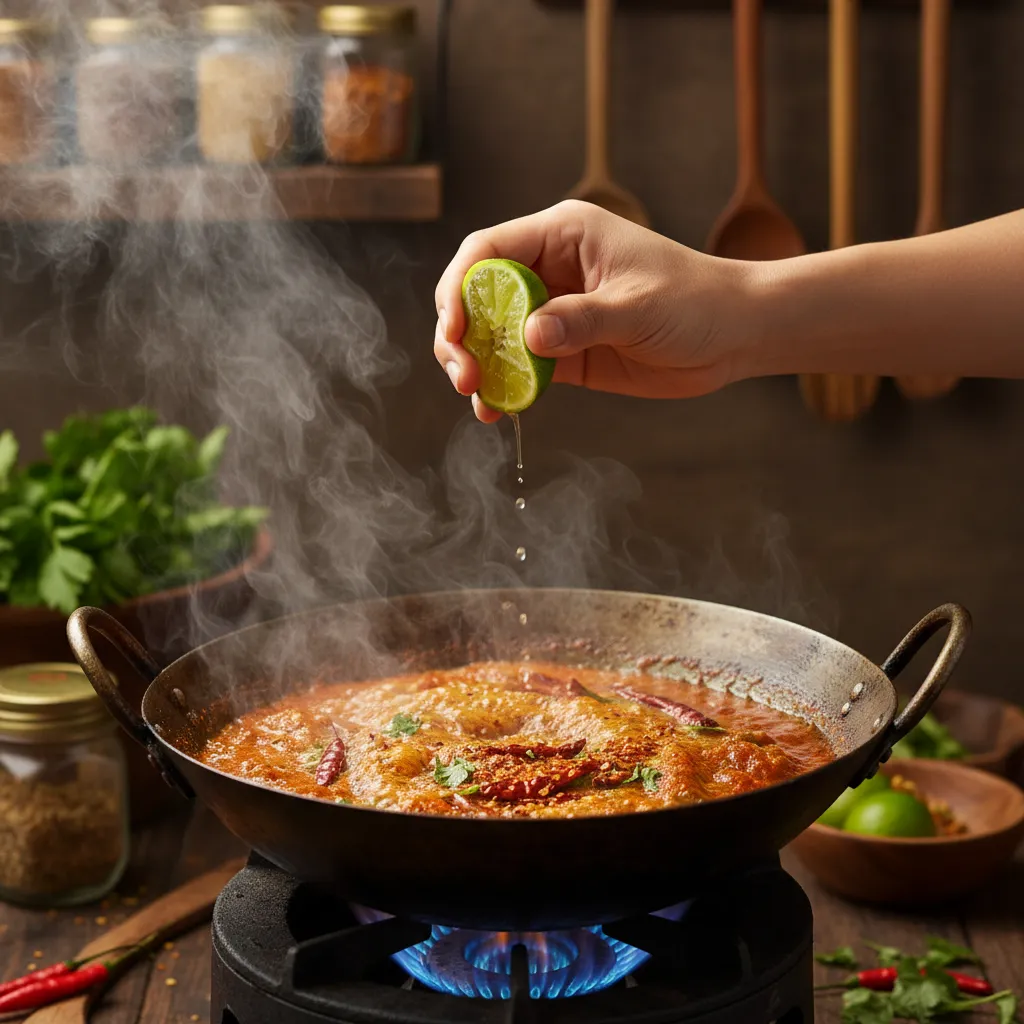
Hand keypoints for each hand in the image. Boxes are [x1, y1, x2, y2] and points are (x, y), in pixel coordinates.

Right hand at [434, 200, 754, 421]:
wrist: (734, 335)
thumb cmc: (696, 302)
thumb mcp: (639, 307)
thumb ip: (582, 320)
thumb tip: (527, 337)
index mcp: (562, 236)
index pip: (488, 252)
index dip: (460, 288)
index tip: (453, 329)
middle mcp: (549, 270)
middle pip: (477, 295)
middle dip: (459, 334)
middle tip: (464, 375)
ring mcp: (553, 312)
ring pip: (491, 334)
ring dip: (475, 364)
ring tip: (477, 397)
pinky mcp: (563, 351)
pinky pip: (518, 367)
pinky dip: (502, 388)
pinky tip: (496, 411)